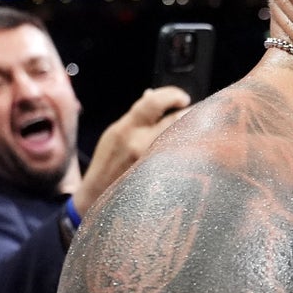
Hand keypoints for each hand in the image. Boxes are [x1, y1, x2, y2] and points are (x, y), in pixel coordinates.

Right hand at [71, 86, 190, 215]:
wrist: (96, 197)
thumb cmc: (107, 164)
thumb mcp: (114, 134)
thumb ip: (135, 117)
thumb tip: (152, 95)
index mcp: (126, 129)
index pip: (153, 102)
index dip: (172, 95)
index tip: (183, 98)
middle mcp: (140, 144)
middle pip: (176, 119)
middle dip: (190, 113)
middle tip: (196, 113)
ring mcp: (152, 162)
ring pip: (182, 139)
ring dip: (192, 131)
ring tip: (196, 130)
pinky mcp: (161, 177)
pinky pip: (182, 158)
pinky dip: (188, 150)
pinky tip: (191, 150)